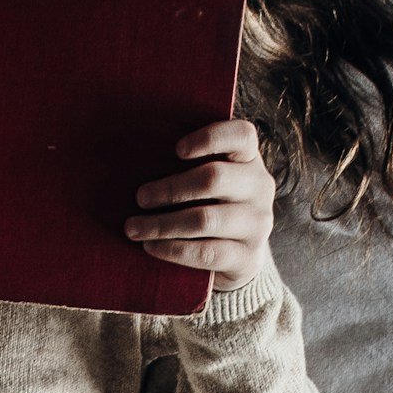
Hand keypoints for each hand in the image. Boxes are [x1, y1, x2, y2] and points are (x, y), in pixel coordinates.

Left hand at [125, 119, 274, 288]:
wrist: (239, 256)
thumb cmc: (210, 206)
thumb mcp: (208, 181)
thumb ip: (188, 166)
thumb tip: (136, 161)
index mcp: (248, 159)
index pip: (242, 135)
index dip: (211, 137)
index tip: (177, 149)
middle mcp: (259, 187)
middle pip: (214, 178)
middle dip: (170, 189)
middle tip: (140, 197)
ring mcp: (258, 223)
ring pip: (205, 219)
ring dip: (163, 224)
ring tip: (133, 228)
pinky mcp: (248, 257)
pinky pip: (206, 252)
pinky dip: (173, 249)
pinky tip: (151, 246)